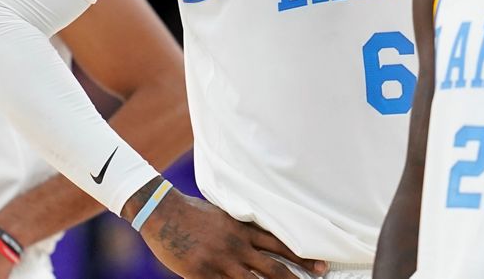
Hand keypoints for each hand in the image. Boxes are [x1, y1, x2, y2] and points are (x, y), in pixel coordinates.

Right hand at [138, 191, 327, 278]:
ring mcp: (220, 262)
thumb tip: (259, 236)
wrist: (162, 212)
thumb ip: (241, 227)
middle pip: (273, 268)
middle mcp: (236, 246)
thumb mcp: (223, 215)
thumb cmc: (192, 212)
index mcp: (242, 230)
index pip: (279, 244)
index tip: (320, 265)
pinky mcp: (203, 274)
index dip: (301, 256)